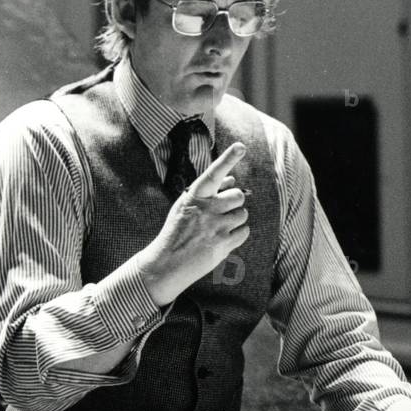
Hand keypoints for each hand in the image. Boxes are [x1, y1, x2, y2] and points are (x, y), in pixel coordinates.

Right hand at [137, 142, 250, 305]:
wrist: (166, 263)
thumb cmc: (177, 231)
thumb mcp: (186, 207)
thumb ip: (209, 192)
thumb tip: (232, 178)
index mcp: (194, 196)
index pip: (213, 174)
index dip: (228, 158)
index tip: (240, 146)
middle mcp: (206, 209)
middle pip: (239, 195)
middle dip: (235, 203)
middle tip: (222, 213)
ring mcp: (215, 226)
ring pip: (243, 214)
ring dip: (235, 220)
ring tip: (217, 228)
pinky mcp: (223, 244)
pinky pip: (245, 232)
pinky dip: (238, 235)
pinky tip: (222, 239)